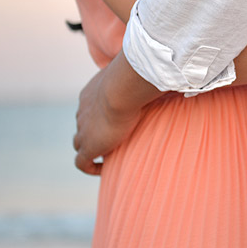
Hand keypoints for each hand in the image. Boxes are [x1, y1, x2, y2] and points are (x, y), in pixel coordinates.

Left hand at [73, 54, 146, 174]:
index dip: (99, 118)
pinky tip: (104, 169)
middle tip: (114, 140)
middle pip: (83, 125)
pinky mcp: (88, 145)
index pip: (89, 109)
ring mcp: (83, 129)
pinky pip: (81, 162)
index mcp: (90, 95)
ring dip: (92, 150)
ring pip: (79, 143)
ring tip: (109, 157)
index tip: (115, 124)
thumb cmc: (134, 80)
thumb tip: (167, 79)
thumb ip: (146, 80)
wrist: (121, 88)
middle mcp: (83, 112)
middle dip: (94, 133)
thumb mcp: (137, 77)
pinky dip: (90, 167)